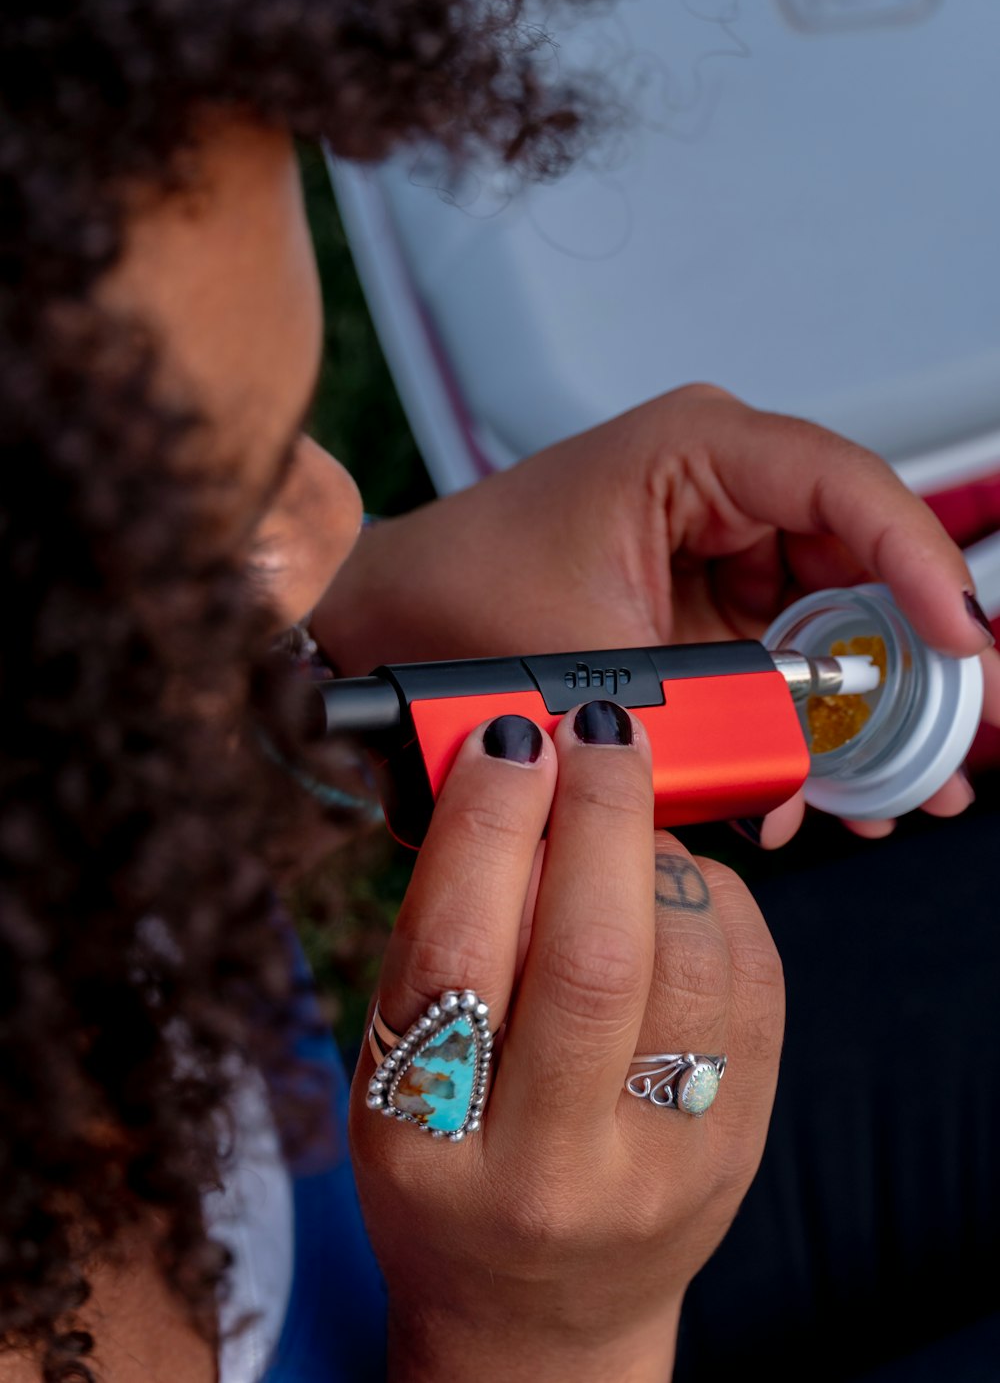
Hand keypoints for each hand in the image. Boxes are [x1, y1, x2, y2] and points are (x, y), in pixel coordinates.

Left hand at [314, 385, 999, 840]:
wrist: (390, 622)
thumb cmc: (460, 594)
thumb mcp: (590, 657)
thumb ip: (710, 712)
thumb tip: (807, 782)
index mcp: (697, 449)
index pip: (844, 488)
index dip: (918, 563)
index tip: (960, 645)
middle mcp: (724, 483)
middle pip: (862, 559)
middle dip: (914, 659)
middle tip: (962, 739)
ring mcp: (722, 542)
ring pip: (835, 615)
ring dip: (871, 703)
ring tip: (915, 786)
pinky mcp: (709, 598)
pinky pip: (788, 653)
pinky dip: (814, 718)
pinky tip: (839, 786)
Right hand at [349, 704, 782, 1381]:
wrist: (538, 1311)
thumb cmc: (448, 1175)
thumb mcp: (395, 1072)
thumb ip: (443, 941)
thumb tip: (513, 786)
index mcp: (429, 1139)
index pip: (459, 949)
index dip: (488, 823)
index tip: (508, 741)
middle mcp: (551, 1165)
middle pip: (599, 952)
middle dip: (604, 811)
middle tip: (595, 737)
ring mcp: (662, 1164)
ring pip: (693, 957)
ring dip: (663, 851)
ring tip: (628, 825)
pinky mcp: (740, 1148)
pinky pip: (756, 984)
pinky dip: (718, 901)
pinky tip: (676, 887)